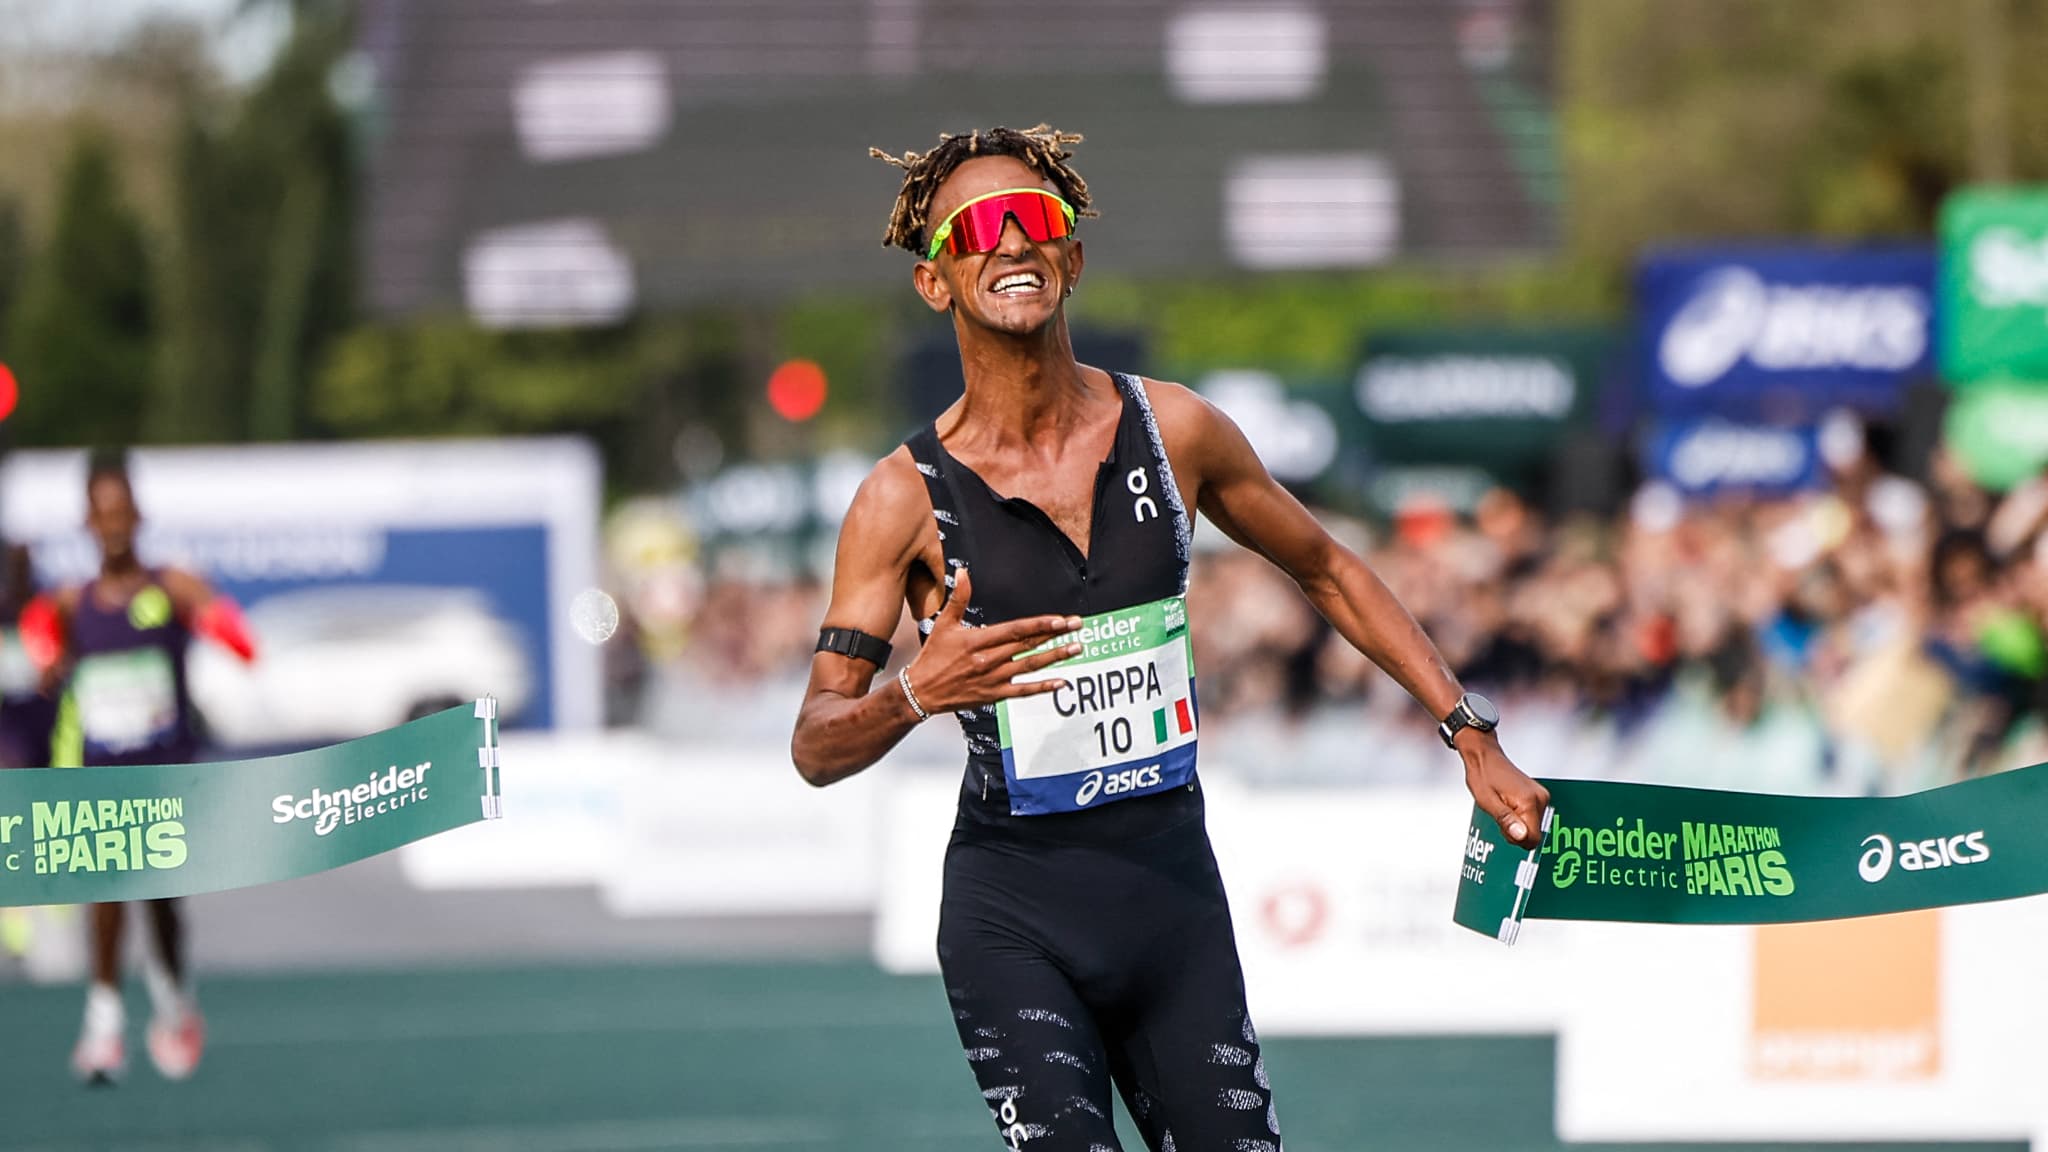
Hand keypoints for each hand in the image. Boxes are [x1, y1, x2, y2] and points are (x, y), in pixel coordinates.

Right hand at [903, 567, 1083, 715]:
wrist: (921, 692)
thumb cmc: (933, 656)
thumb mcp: (943, 624)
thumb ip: (958, 597)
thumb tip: (963, 571)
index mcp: (978, 640)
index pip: (1015, 630)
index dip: (1039, 625)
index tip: (1059, 620)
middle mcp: (988, 660)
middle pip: (1027, 645)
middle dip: (1055, 635)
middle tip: (1078, 626)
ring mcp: (993, 679)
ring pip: (1030, 666)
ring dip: (1055, 657)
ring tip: (1076, 648)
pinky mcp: (994, 695)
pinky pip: (1023, 691)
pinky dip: (1043, 687)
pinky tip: (1061, 682)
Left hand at [1458, 730, 1549, 849]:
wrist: (1484, 756)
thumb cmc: (1483, 774)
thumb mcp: (1488, 802)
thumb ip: (1506, 820)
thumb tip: (1521, 836)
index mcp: (1529, 801)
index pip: (1533, 838)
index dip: (1516, 838)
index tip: (1505, 827)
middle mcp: (1539, 798)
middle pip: (1534, 834)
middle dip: (1516, 831)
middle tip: (1501, 815)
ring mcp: (1541, 796)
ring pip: (1533, 826)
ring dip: (1517, 824)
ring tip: (1504, 808)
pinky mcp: (1538, 795)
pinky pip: (1532, 817)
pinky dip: (1520, 817)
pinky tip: (1509, 806)